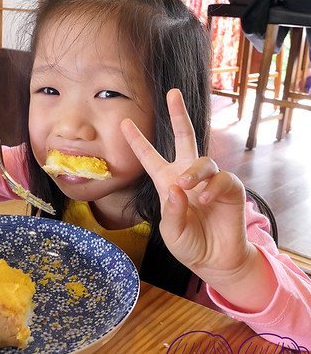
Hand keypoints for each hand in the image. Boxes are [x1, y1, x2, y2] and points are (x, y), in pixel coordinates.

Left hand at [121, 89, 266, 296]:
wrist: (215, 260)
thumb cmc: (189, 244)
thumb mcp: (171, 232)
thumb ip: (171, 212)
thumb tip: (176, 188)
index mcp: (166, 182)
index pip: (149, 157)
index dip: (137, 141)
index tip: (124, 122)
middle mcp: (187, 175)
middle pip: (185, 137)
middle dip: (179, 114)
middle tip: (173, 93)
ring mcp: (209, 180)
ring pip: (203, 161)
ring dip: (195, 172)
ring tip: (188, 186)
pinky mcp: (230, 189)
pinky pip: (222, 179)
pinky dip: (213, 187)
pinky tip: (206, 198)